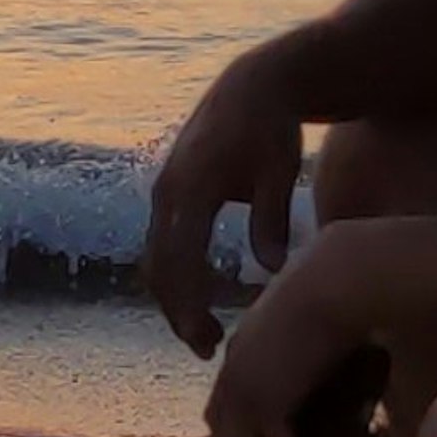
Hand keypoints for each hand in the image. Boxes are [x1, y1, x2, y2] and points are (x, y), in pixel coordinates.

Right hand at [144, 46, 308, 355]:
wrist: (253, 86)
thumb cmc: (273, 128)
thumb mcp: (280, 170)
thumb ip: (272, 218)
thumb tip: (272, 270)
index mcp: (193, 185)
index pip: (180, 259)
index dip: (188, 305)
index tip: (208, 340)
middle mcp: (168, 190)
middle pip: (160, 266)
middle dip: (178, 311)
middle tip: (208, 349)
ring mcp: (163, 191)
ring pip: (156, 258)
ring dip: (173, 298)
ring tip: (204, 334)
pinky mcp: (169, 194)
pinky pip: (162, 245)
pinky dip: (175, 278)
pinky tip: (199, 301)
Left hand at [202, 241, 387, 436]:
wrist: (338, 279)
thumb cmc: (338, 282)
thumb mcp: (314, 307)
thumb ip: (312, 326)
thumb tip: (341, 335)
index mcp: (241, 349)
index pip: (224, 406)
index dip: (245, 434)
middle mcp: (234, 372)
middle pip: (224, 435)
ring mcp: (246, 388)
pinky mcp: (269, 402)